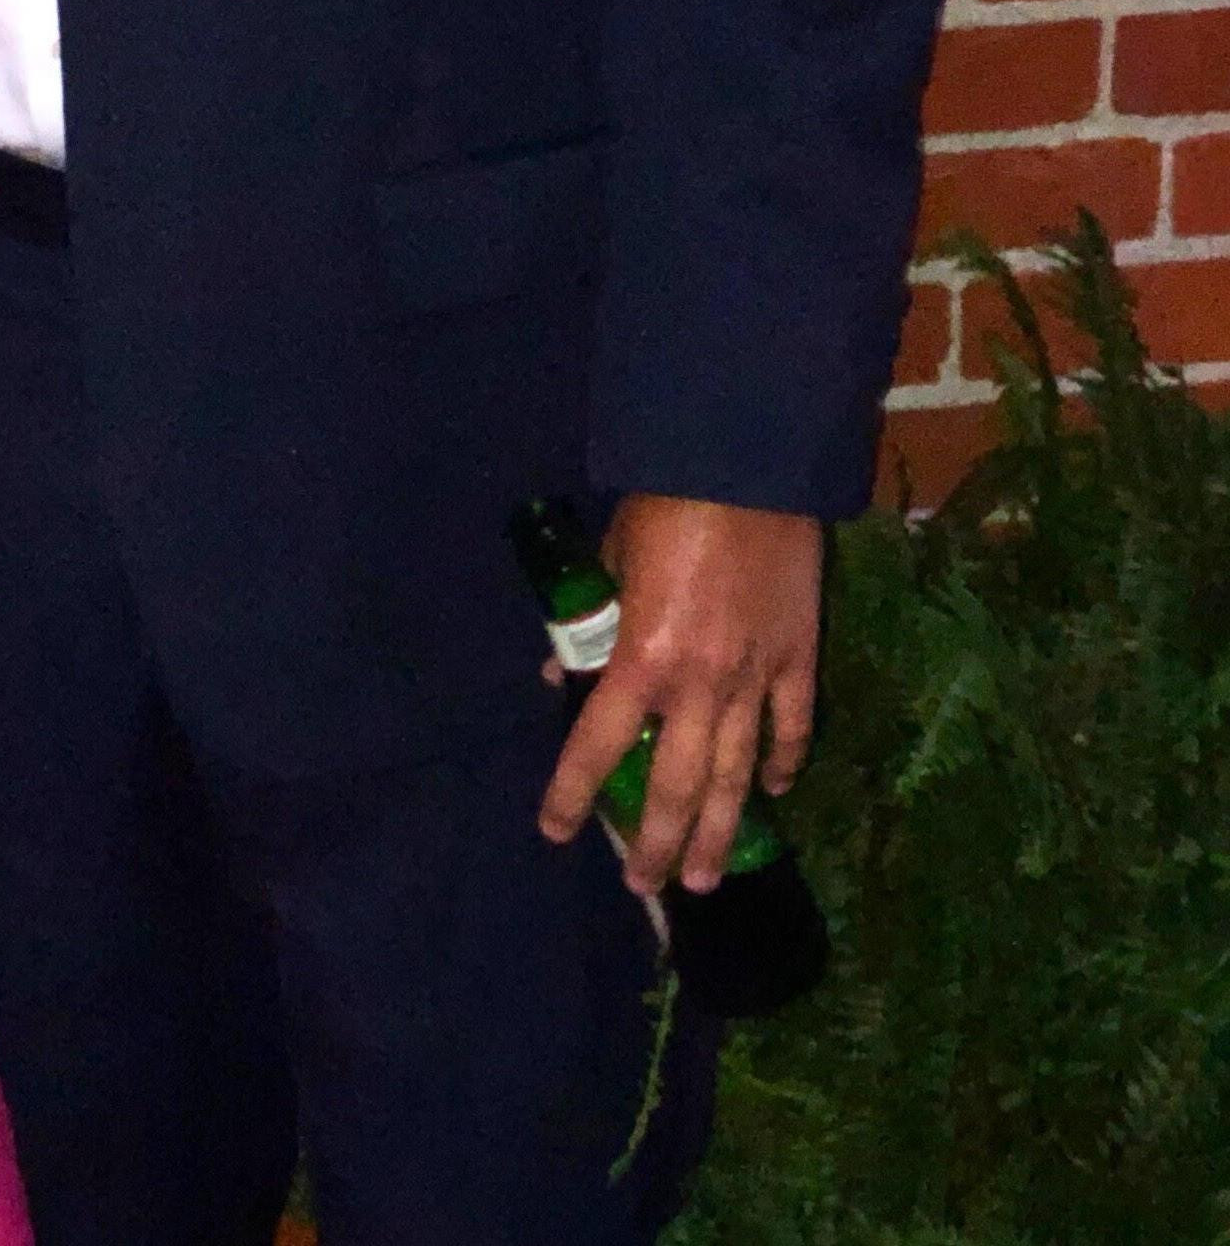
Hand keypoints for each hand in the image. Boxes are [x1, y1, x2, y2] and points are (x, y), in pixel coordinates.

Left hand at [538, 494, 821, 897]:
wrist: (748, 470)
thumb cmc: (666, 507)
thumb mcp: (607, 562)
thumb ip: (589, 626)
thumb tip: (556, 677)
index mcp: (641, 658)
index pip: (598, 744)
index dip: (572, 792)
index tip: (555, 831)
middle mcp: (698, 684)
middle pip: (675, 784)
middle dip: (655, 841)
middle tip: (643, 885)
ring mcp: (755, 678)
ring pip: (738, 776)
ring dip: (719, 831)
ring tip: (704, 878)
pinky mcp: (799, 659)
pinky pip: (792, 728)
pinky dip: (784, 763)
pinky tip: (774, 793)